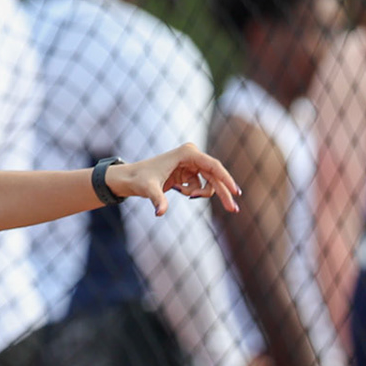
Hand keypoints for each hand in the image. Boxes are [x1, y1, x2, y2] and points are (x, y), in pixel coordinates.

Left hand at [105, 143, 241, 215]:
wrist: (130, 178)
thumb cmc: (138, 179)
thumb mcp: (148, 189)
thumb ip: (157, 199)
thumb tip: (160, 213)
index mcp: (187, 152)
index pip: (213, 166)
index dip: (226, 179)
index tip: (236, 192)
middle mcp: (192, 155)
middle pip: (215, 175)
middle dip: (223, 193)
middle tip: (233, 210)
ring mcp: (192, 163)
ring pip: (210, 182)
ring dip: (202, 193)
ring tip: (184, 194)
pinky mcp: (189, 171)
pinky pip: (200, 185)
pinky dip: (193, 192)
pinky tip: (176, 189)